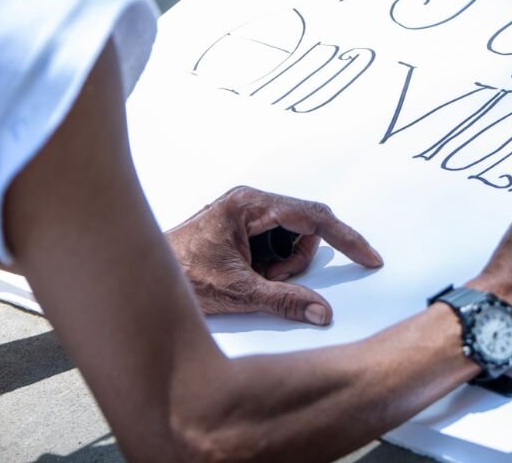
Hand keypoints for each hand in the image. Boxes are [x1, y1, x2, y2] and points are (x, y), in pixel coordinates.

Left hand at [166, 186, 383, 325]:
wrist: (142, 276)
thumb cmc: (183, 275)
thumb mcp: (239, 292)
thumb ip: (285, 300)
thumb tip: (321, 311)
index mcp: (251, 205)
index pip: (313, 216)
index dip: (345, 238)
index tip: (368, 257)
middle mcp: (250, 200)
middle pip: (304, 228)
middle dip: (295, 260)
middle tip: (269, 280)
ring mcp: (245, 211)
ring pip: (291, 237)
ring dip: (282, 264)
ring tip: (252, 279)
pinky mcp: (241, 223)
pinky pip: (275, 241)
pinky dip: (271, 262)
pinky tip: (247, 274)